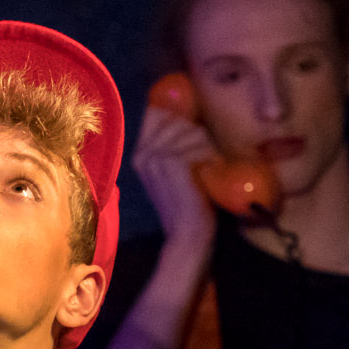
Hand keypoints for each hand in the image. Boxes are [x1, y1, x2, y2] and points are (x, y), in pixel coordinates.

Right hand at [132, 102, 219, 254]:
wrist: (187, 234)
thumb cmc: (185, 202)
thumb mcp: (172, 171)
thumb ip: (171, 146)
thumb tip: (186, 118)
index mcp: (138, 154)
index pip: (158, 115)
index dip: (180, 123)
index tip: (192, 147)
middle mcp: (142, 153)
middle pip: (178, 121)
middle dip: (198, 137)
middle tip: (204, 160)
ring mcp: (154, 157)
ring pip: (190, 131)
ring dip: (206, 148)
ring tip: (208, 167)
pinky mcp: (170, 162)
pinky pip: (198, 146)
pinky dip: (210, 158)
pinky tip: (209, 173)